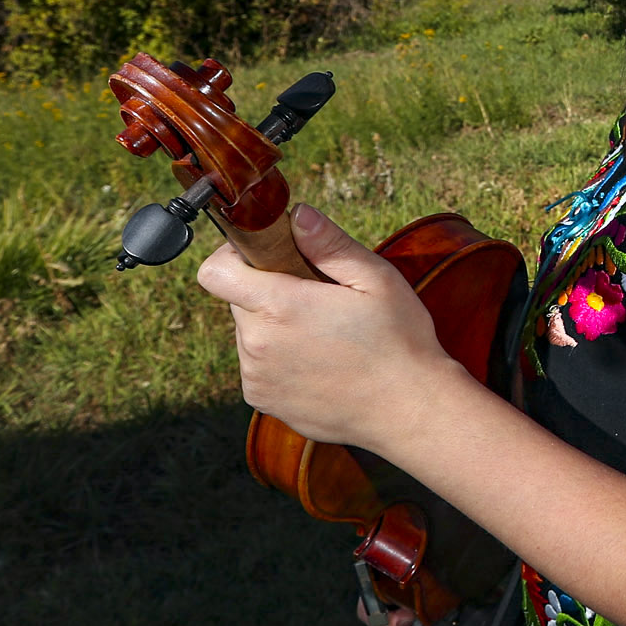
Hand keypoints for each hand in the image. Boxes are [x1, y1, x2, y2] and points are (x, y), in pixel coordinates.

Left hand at [197, 205, 453, 450]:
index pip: (215, 272)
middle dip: (269, 292)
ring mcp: (257, 377)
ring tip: (326, 335)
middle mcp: (258, 344)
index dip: (234, 257)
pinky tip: (322, 362)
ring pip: (250, 334)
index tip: (268, 257)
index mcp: (281, 307)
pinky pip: (259, 366)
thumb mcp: (376, 280)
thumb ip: (330, 244)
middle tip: (318, 299)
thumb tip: (298, 214)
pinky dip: (280, 359)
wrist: (409, 410)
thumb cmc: (400, 342)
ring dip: (276, 327)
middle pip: (239, 300)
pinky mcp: (263, 401)